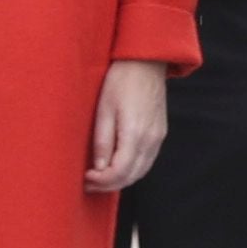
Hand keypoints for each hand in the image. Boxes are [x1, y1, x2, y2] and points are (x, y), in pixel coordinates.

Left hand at [87, 59, 169, 194]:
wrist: (146, 63)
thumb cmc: (121, 81)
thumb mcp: (103, 110)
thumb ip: (103, 141)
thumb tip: (100, 168)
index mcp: (135, 133)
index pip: (119, 172)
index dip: (101, 181)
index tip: (86, 177)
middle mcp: (150, 139)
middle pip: (132, 176)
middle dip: (109, 184)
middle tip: (89, 182)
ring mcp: (158, 137)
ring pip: (141, 171)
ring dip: (121, 179)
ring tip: (101, 176)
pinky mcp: (160, 134)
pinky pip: (147, 161)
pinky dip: (132, 170)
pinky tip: (117, 165)